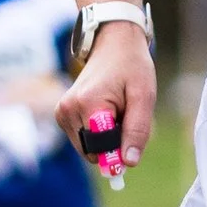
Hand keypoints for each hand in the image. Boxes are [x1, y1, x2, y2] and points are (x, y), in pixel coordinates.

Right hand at [56, 27, 154, 170]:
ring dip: (105, 138)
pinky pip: (83, 139)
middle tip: (126, 118)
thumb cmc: (131, 66)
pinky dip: (97, 133)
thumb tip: (129, 162)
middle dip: (112, 145)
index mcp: (88, 104)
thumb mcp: (144, 96)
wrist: (113, 44)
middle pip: (93, 152)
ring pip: (88, 148)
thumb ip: (137, 130)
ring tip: (116, 112)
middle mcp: (68, 110)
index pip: (100, 150)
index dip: (118, 154)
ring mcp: (62, 112)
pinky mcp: (62, 115)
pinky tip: (106, 112)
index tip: (131, 146)